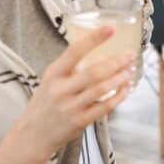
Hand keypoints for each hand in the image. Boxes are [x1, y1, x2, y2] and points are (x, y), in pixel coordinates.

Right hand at [17, 26, 135, 157]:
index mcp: (53, 74)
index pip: (74, 51)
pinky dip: (119, 96)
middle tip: (131, 55)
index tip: (111, 28)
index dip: (94, 39)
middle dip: (117, 62)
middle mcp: (61, 89)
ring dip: (120, 78)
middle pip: (94, 72)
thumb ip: (69, 68)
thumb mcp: (50, 80)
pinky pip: (105, 107)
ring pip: (102, 89)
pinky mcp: (80, 121)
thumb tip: (99, 50)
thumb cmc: (45, 103)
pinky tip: (127, 88)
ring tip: (131, 70)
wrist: (32, 135)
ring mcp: (70, 107)